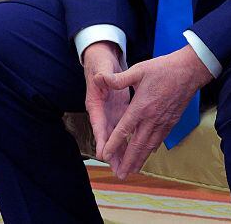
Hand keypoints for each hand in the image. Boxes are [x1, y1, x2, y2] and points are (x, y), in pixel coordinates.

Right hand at [83, 42, 129, 175]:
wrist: (102, 59)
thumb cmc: (100, 63)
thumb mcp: (101, 67)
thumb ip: (104, 76)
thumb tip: (100, 78)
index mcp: (95, 102)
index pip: (98, 123)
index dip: (101, 138)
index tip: (103, 154)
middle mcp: (101, 111)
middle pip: (107, 136)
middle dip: (112, 154)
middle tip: (118, 170)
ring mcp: (110, 112)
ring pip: (116, 136)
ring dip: (121, 152)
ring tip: (126, 169)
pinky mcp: (119, 112)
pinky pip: (124, 130)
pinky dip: (128, 142)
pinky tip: (135, 153)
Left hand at [100, 45, 212, 180]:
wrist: (189, 71)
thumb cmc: (163, 69)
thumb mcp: (138, 70)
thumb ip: (119, 79)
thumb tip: (101, 79)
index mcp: (141, 107)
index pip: (124, 130)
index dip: (114, 144)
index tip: (105, 155)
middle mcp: (152, 118)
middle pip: (138, 145)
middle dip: (128, 161)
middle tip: (120, 175)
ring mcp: (163, 122)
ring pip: (150, 146)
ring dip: (140, 159)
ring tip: (132, 171)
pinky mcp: (172, 121)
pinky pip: (160, 139)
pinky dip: (152, 149)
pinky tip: (148, 154)